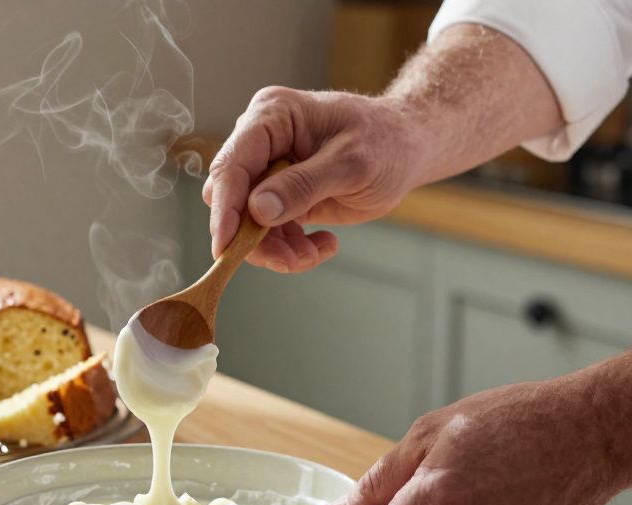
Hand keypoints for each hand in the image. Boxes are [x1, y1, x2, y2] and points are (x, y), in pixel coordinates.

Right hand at [202, 87, 424, 273]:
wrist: (406, 148)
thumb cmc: (386, 142)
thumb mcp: (352, 163)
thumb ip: (304, 184)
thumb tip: (258, 210)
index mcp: (272, 116)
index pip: (232, 164)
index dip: (225, 208)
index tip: (225, 247)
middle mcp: (261, 141)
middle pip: (233, 198)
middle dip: (255, 237)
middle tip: (289, 260)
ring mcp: (268, 170)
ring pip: (248, 223)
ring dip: (278, 248)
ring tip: (315, 252)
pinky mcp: (279, 195)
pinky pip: (269, 232)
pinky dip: (292, 247)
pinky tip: (324, 243)